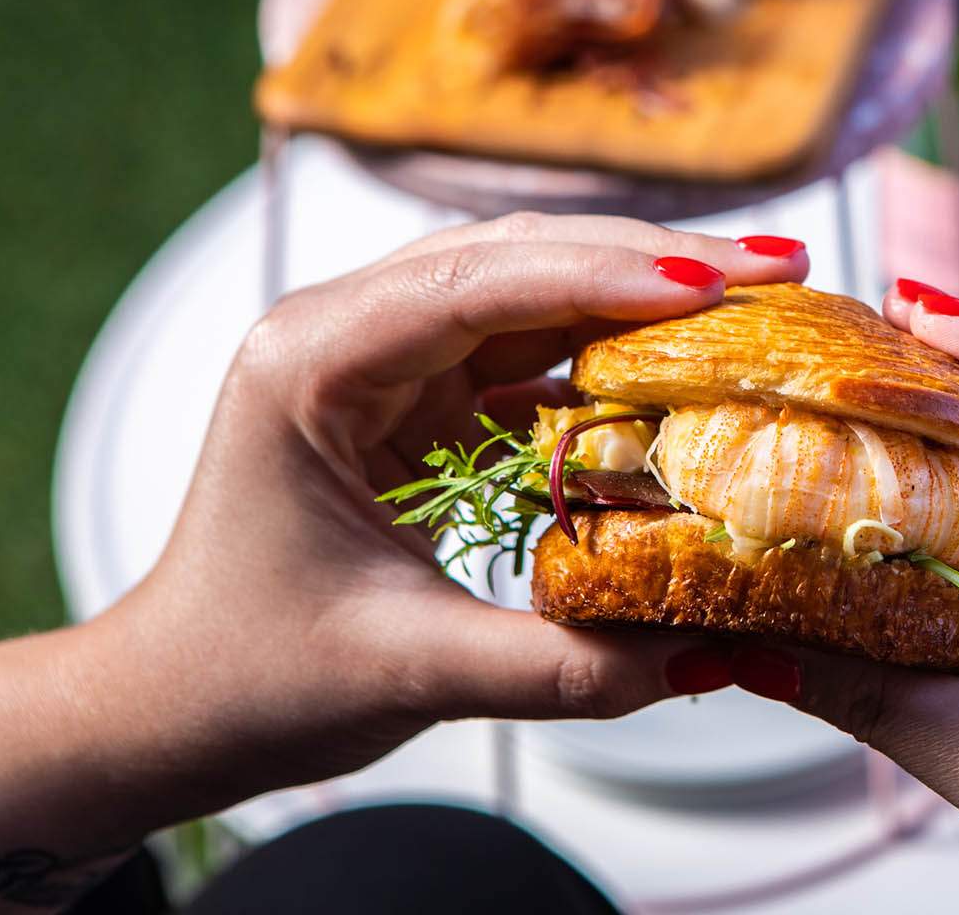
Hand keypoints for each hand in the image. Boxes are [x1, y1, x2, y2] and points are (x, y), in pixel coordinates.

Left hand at [0, 215, 808, 912]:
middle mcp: (347, 333)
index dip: (602, 275)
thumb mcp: (412, 671)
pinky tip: (697, 355)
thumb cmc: (252, 675)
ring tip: (762, 295)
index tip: (715, 284)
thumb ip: (566, 666)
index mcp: (310, 364)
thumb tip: (716, 653)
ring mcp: (388, 355)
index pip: (474, 282)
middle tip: (779, 268)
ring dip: (647, 291)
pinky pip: (537, 345)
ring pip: (537, 286)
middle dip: (653, 260)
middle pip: (518, 257)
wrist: (178, 700)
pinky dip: (619, 349)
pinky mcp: (425, 392)